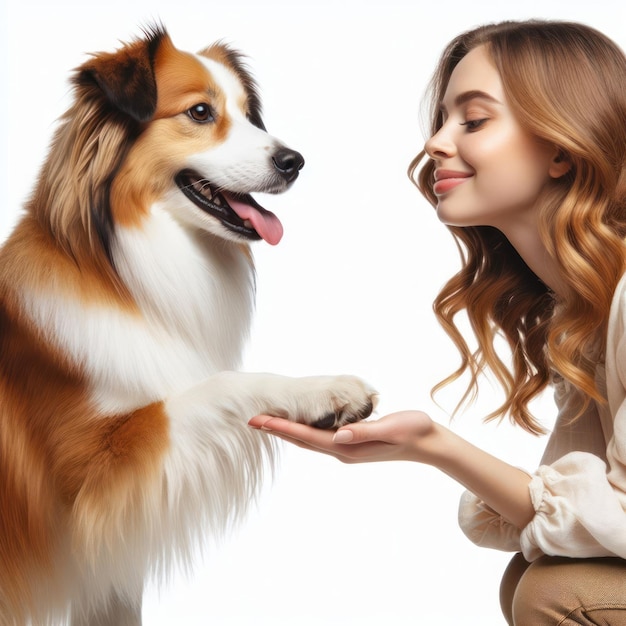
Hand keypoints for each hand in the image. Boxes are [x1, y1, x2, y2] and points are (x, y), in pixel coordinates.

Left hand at [248, 410, 436, 463]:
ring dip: (288, 430)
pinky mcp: (352, 443)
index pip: (307, 436)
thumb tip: (337, 436)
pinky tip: (300, 424)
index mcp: (348, 447)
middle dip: (277, 430)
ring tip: (268, 421)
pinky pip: (321, 437)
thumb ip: (363, 433)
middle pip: (302, 440)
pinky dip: (304, 430)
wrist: (429, 443)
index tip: (259, 420)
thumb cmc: (413, 432)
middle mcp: (343, 450)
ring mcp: (347, 448)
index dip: (282, 428)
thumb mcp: (390, 429)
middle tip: (252, 419)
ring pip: (309, 440)